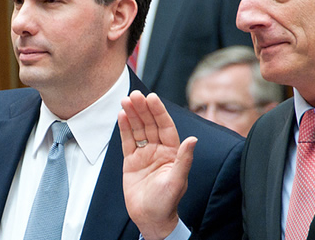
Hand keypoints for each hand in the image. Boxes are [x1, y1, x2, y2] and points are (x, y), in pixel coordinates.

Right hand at [118, 91, 196, 239]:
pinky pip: (127, 141)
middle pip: (150, 124)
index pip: (165, 126)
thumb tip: (193, 140)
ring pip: (138, 129)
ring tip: (125, 101)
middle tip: (135, 95)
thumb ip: (184, 159)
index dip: (159, 111)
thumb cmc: (167, 203)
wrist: (150, 219)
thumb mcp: (177, 181)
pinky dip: (124, 128)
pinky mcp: (131, 161)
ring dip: (132, 114)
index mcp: (172, 153)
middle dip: (143, 109)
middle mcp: (159, 150)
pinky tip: (121, 116)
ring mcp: (144, 154)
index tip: (152, 98)